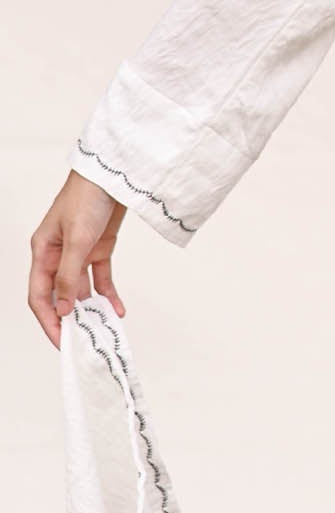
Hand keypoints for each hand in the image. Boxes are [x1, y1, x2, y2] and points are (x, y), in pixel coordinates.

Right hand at [29, 171, 127, 349]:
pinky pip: (101, 276)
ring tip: (102, 328)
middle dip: (70, 318)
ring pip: (81, 289)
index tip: (61, 339)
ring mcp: (80, 251)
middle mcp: (58, 254)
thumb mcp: (78, 239)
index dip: (49, 319)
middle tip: (83, 340)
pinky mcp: (100, 247)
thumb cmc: (88, 195)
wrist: (115, 172)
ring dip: (91, 308)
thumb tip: (64, 309)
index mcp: (43, 252)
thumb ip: (71, 275)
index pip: (40, 295)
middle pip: (60, 294)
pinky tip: (117, 307)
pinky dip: (109, 293)